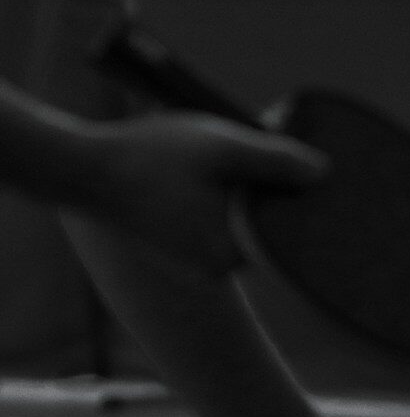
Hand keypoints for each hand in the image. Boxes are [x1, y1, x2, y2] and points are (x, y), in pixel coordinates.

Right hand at [89, 111, 326, 276]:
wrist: (80, 171)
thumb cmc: (151, 156)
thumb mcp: (221, 146)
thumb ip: (274, 160)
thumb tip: (322, 174)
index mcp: (232, 252)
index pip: (285, 231)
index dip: (294, 196)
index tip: (297, 169)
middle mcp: (218, 270)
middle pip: (261, 228)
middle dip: (263, 192)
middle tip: (251, 156)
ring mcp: (195, 266)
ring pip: (235, 226)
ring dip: (235, 195)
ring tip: (215, 163)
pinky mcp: (177, 255)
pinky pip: (210, 228)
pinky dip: (211, 203)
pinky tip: (197, 177)